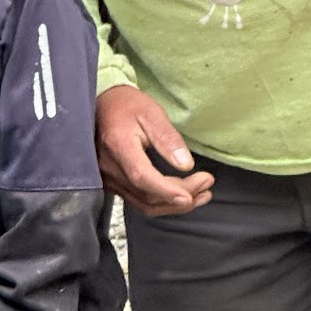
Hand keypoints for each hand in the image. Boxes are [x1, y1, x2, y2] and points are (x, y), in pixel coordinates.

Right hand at [96, 84, 214, 216]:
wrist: (103, 105)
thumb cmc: (127, 105)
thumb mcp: (151, 113)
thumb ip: (168, 139)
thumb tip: (186, 165)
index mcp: (118, 146)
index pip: (142, 176)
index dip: (168, 190)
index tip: (192, 194)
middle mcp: (109, 166)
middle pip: (147, 194)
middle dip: (181, 196)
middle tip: (207, 183)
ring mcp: (108, 177)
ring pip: (144, 204)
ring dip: (174, 205)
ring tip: (201, 195)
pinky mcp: (112, 183)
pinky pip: (138, 202)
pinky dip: (162, 203)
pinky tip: (180, 196)